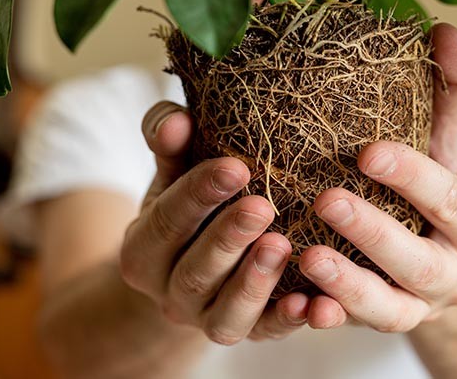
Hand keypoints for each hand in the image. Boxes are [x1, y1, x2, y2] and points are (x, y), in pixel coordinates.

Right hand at [119, 103, 310, 344]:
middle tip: (262, 207)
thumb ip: (170, 145)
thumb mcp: (171, 175)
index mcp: (143, 251)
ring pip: (225, 314)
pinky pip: (265, 335)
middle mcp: (169, 293)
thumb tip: (178, 120)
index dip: (197, 194)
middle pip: (196, 271)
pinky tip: (313, 302)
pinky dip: (287, 321)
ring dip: (255, 282)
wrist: (186, 272)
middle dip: (229, 238)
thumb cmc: (186, 209)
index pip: (166, 221)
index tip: (234, 166)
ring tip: (283, 246)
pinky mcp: (246, 334)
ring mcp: (206, 320)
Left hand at [297, 23, 456, 331]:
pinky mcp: (383, 324)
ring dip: (348, 286)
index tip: (368, 151)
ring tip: (306, 258)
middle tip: (328, 199)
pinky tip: (295, 305)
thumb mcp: (449, 148)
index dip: (412, 176)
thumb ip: (447, 95)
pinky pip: (353, 329)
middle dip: (375, 233)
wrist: (452, 264)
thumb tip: (445, 28)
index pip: (450, 198)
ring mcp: (420, 309)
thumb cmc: (444, 193)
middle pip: (420, 261)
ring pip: (389, 309)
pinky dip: (325, 320)